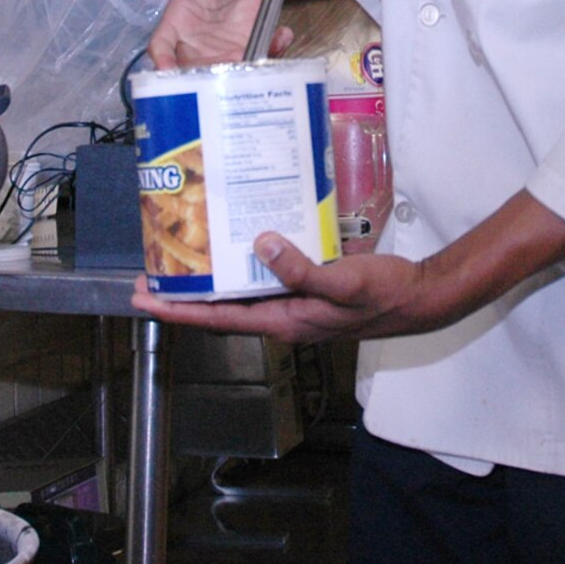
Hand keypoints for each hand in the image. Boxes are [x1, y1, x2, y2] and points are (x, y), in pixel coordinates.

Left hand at [131, 236, 437, 343]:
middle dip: (184, 294)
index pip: (217, 320)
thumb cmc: (382, 295)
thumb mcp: (341, 282)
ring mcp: (294, 304)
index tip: (145, 299)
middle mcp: (281, 316)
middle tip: (150, 274)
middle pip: (221, 308)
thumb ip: (301, 269)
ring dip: (211, 278)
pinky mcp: (306, 288)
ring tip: (182, 256)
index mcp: (282, 321)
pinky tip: (237, 242)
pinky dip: (243, 264)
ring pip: (240, 293)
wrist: (418, 297)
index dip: (179, 311)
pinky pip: (264, 278)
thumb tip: (259, 245)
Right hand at [141, 0, 286, 68]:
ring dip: (239, 72)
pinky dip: (270, 53)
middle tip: (220, 76)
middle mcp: (196, 40)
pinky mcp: (249, 46)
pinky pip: (256, 61)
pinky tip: (281, 35)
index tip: (168, 71)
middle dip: (203, 79)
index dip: (162, 61)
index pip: (161, 46)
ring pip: (224, 74)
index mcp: (178, 20)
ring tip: (257, 54)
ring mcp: (223, 46)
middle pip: (190, 70)